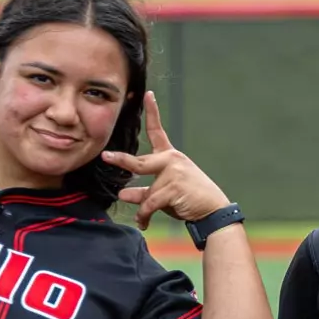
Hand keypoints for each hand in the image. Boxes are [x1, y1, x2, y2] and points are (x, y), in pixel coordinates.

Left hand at [104, 91, 231, 230]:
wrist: (213, 211)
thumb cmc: (189, 199)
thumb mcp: (164, 192)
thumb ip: (143, 191)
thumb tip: (121, 193)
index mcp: (171, 157)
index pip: (158, 131)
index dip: (153, 112)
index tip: (147, 94)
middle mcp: (172, 161)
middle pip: (139, 162)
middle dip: (121, 160)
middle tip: (105, 156)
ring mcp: (173, 173)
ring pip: (146, 192)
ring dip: (142, 208)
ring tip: (141, 219)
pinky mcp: (173, 188)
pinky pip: (150, 204)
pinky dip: (145, 216)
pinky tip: (144, 223)